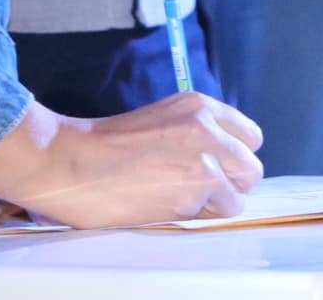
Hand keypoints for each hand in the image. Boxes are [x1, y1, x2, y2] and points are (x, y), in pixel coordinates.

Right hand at [0, 92, 264, 229]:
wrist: (71, 161)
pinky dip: (199, 217)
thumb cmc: (106, 145)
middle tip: (201, 190)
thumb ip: (195, 133)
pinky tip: (169, 207)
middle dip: (232, 183)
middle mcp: (208, 129)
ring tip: (180, 199)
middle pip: (251, 168)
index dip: (234, 157)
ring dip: (216, 204)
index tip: (219, 167)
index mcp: (199, 106)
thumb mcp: (161, 119)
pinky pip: (217, 215)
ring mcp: (204, 161)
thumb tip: (223, 161)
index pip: (250, 136)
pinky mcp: (194, 193)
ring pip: (239, 196)